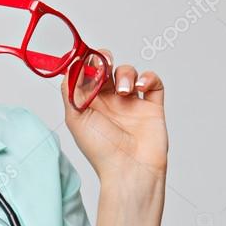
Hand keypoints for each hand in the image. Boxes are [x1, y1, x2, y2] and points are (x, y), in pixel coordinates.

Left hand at [60, 48, 168, 182]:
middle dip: (105, 59)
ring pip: (128, 72)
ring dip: (125, 73)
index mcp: (89, 105)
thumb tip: (71, 66)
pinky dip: (148, 78)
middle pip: (107, 68)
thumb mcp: (76, 119)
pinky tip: (140, 87)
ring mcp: (131, 103)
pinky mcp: (152, 107)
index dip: (86, 63)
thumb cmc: (101, 150)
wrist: (129, 169)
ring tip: (124, 90)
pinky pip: (153, 82)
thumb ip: (72, 91)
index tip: (86, 57)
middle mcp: (109, 102)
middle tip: (105, 61)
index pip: (86, 75)